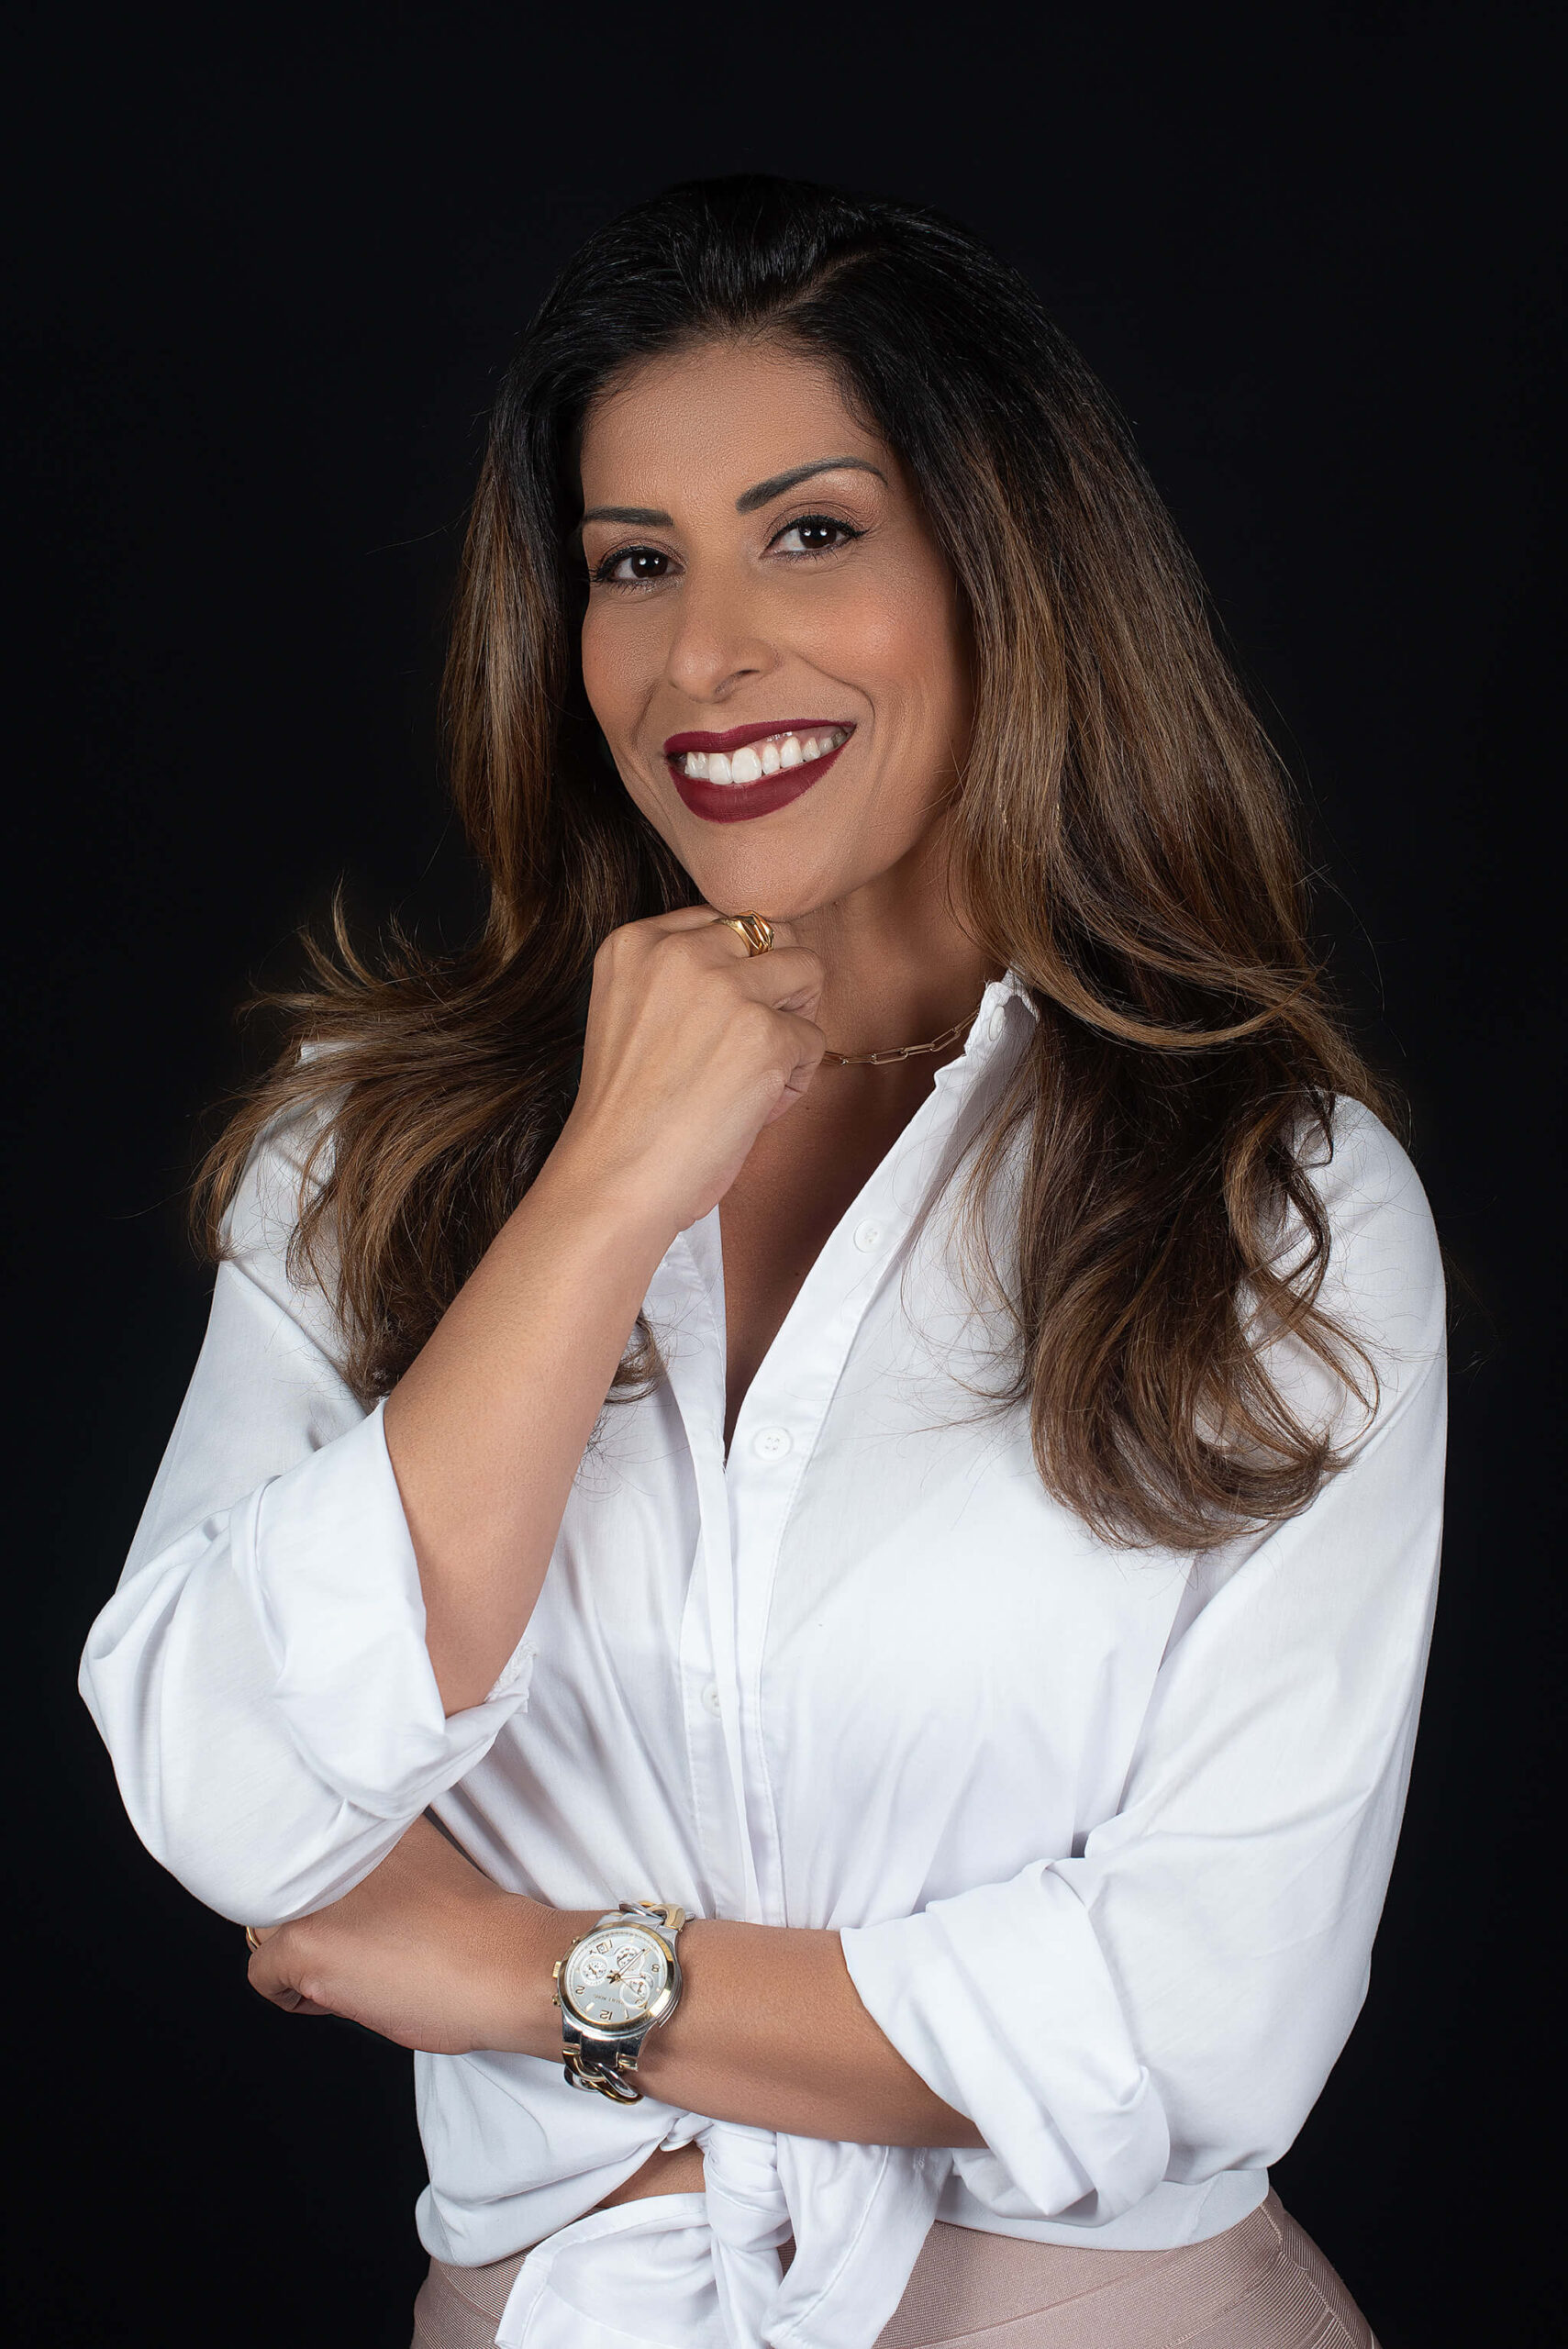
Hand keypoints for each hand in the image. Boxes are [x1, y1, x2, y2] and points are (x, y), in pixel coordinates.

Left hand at [245, 1816, 586, 2056]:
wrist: (504, 1966)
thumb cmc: (476, 1929)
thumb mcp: (423, 1860)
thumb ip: (376, 1856)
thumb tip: (343, 1885)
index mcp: (365, 1817)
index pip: (301, 1846)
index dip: (321, 1889)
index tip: (345, 1909)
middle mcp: (330, 1845)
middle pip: (278, 1887)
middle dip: (305, 1923)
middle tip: (354, 1945)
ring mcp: (313, 1895)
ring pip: (263, 1928)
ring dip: (296, 1956)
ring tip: (350, 1968)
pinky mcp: (303, 1946)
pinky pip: (262, 1976)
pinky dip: (291, 1996)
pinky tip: (340, 1993)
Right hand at [556, 906, 825, 1234]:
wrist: (616, 1177)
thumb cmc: (625, 1114)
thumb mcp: (631, 1013)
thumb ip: (680, 977)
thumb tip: (761, 962)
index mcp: (635, 942)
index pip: (723, 918)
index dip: (741, 966)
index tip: (723, 1015)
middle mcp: (680, 953)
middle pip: (771, 931)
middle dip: (778, 982)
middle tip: (754, 1040)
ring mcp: (726, 990)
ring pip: (806, 971)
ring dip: (794, 1022)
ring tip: (758, 1071)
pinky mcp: (765, 1035)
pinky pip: (813, 1039)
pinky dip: (794, 1079)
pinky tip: (754, 1107)